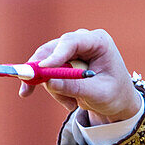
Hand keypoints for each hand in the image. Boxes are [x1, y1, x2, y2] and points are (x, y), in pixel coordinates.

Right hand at [19, 28, 142, 124]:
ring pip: (46, 64)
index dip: (54, 55)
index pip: (70, 42)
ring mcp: (71, 50)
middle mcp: (82, 40)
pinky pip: (47, 74)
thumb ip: (75, 87)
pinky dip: (53, 89)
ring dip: (53, 87)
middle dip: (40, 72)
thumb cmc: (114, 95)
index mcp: (98, 42)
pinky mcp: (63, 61)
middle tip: (26, 90)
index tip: (42, 70)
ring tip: (71, 104)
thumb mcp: (97, 94)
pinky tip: (69, 102)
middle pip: (51, 50)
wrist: (118, 102)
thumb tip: (49, 82)